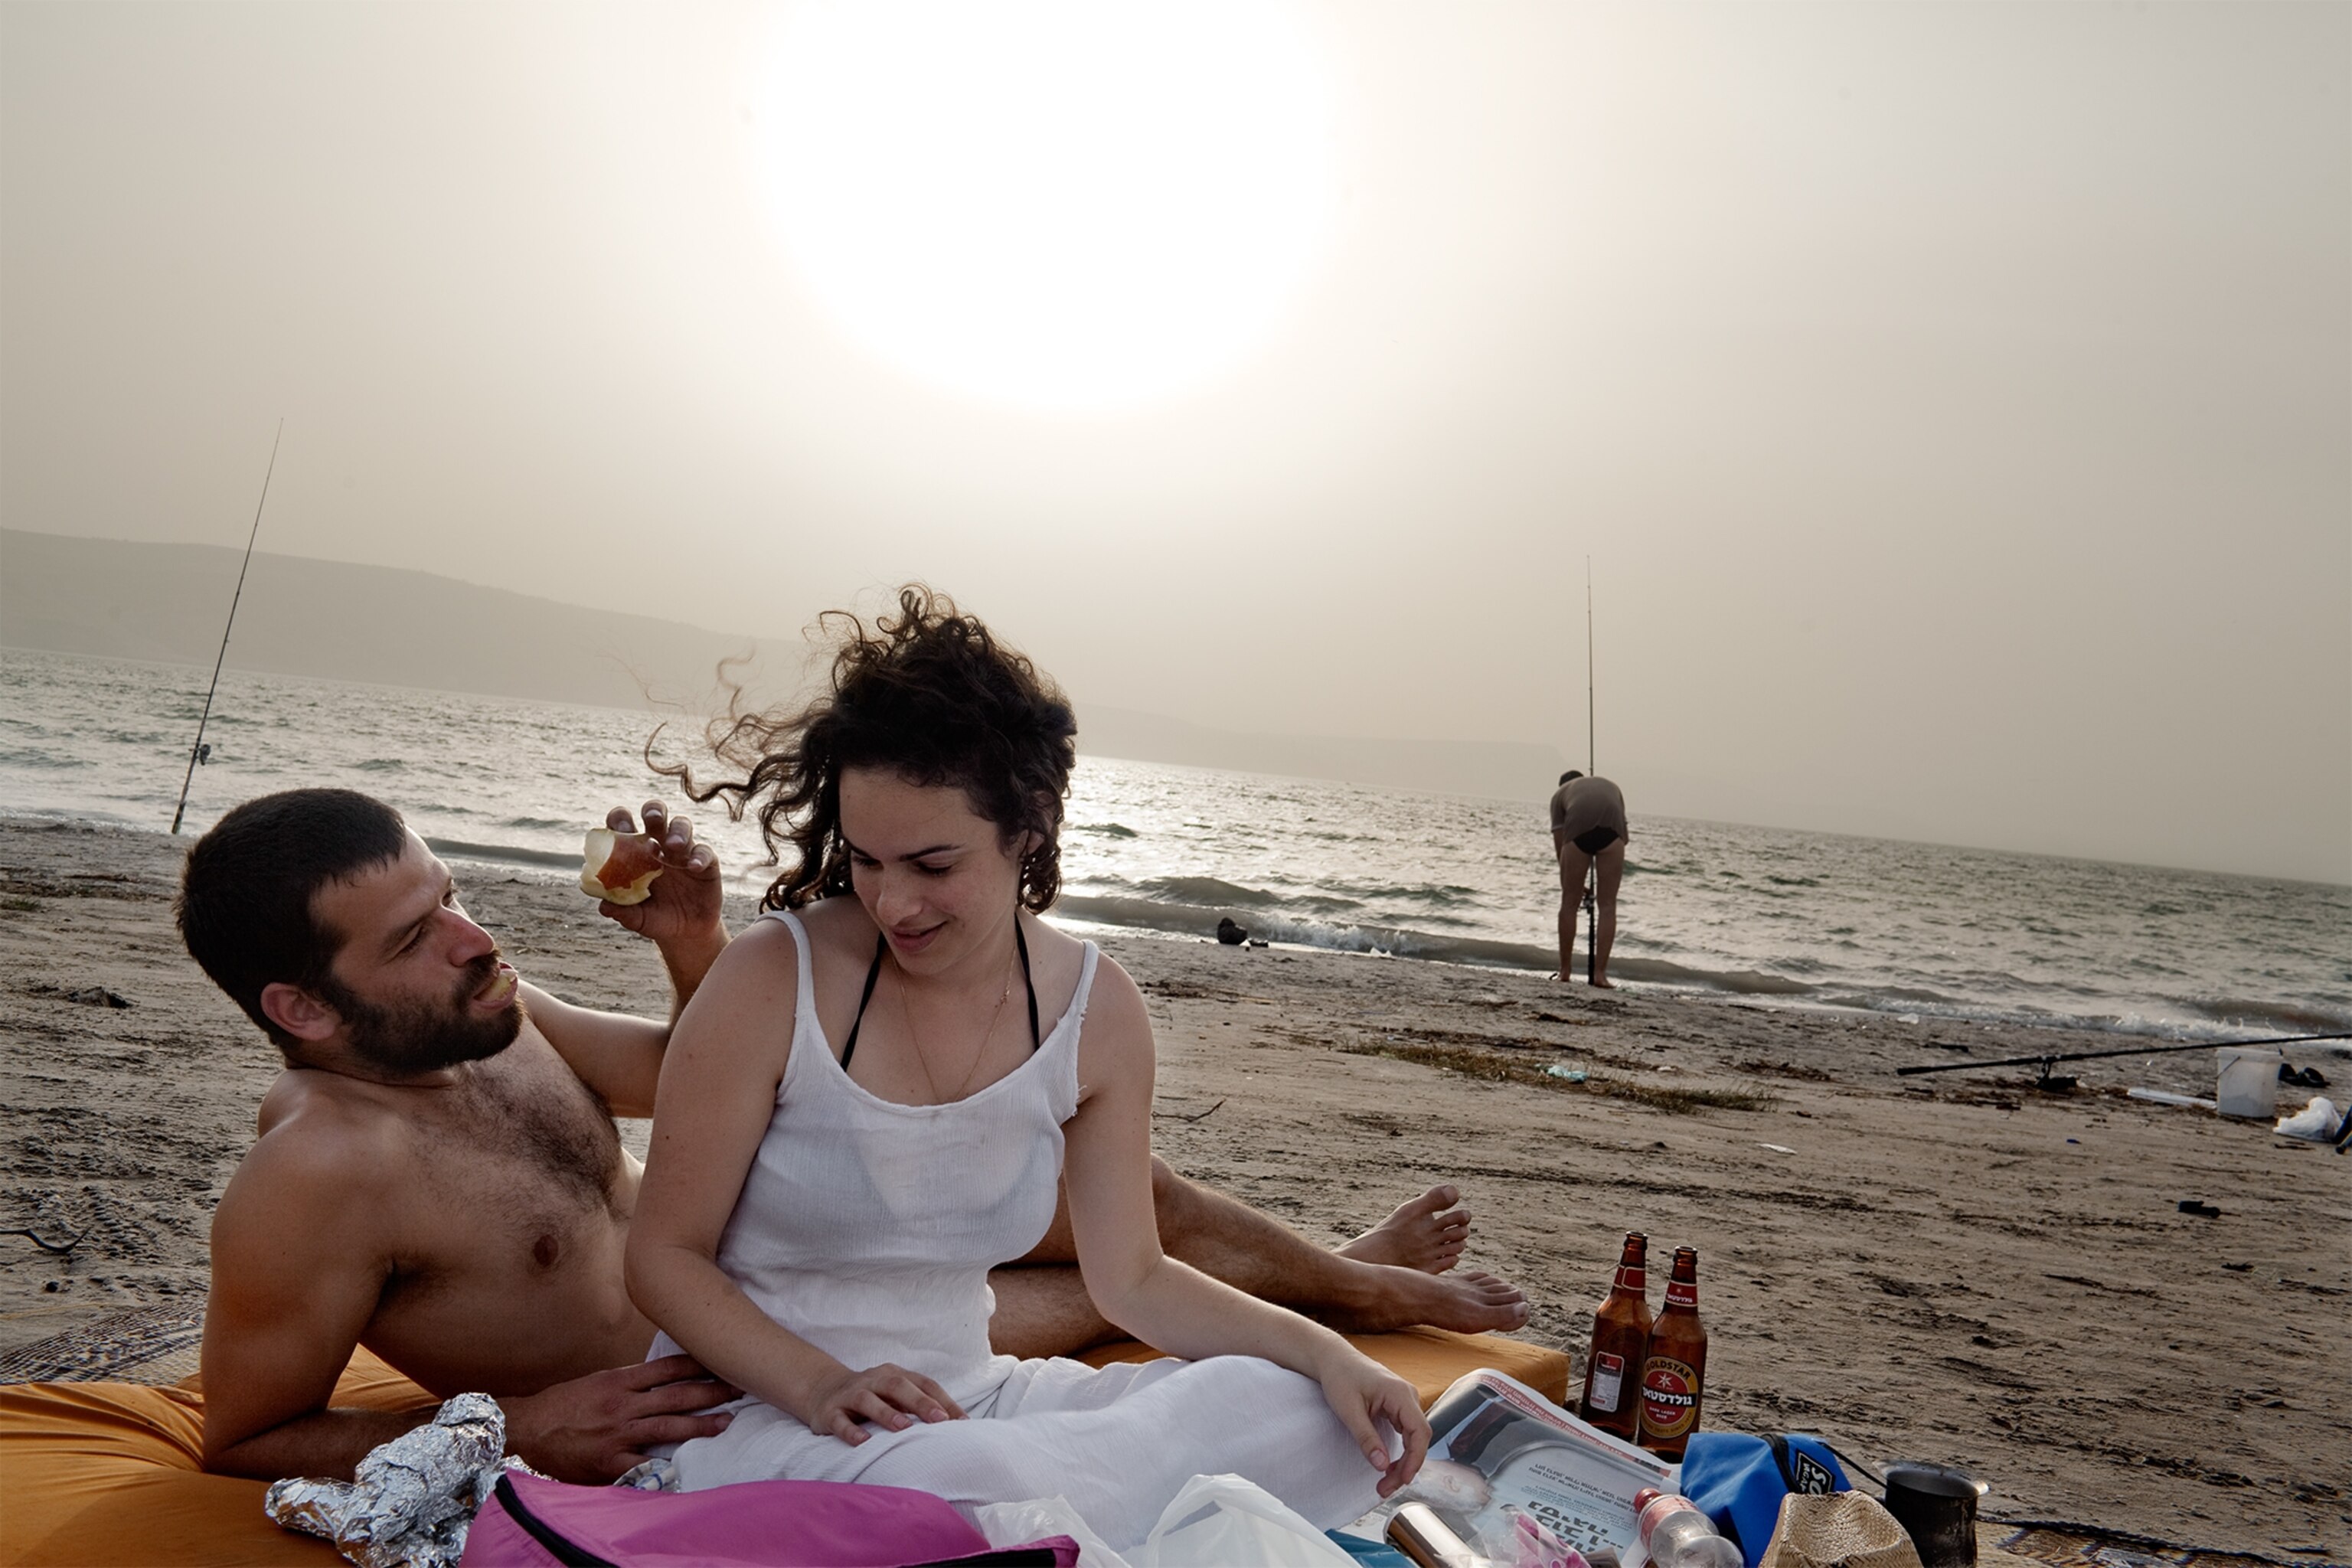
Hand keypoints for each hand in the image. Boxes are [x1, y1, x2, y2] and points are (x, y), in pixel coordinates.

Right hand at [501, 1354, 737, 1483]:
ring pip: (668, 1426)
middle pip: (676, 1395)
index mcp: (619, 1380)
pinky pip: (644, 1464)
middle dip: (711, 1392)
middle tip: (739, 1387)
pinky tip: (689, 1465)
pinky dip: (667, 1465)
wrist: (528, 1427)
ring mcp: (617, 1433)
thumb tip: (664, 1380)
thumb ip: (630, 1382)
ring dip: (701, 1424)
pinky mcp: (609, 1461)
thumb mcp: (598, 1382)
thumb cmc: (563, 1403)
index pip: (668, 1368)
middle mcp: (622, 1404)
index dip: (698, 1364)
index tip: (722, 1360)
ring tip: (726, 1422)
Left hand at [598, 801, 724, 947]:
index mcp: (635, 853)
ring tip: (673, 845)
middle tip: (652, 818)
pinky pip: (705, 852)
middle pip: (655, 815)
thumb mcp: (637, 918)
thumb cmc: (656, 918)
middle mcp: (659, 846)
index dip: (619, 820)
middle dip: (653, 810)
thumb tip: (604, 906)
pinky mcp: (706, 863)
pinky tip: (693, 867)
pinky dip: (699, 856)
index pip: (624, 825)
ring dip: (678, 830)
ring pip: (682, 825)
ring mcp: (683, 852)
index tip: (619, 828)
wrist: (686, 934)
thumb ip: (622, 911)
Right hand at [802, 1361, 964, 1446]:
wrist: (822, 1391)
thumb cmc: (872, 1397)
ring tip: (904, 1428)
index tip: (963, 1422)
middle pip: (898, 1385)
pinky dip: (851, 1430)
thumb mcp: (894, 1397)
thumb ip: (919, 1407)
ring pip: (868, 1399)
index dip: (943, 1401)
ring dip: (887, 1413)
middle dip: (920, 1402)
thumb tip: (957, 1426)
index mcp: (894, 1375)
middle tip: (940, 1420)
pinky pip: (839, 1420)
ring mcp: (850, 1395)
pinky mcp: (830, 1412)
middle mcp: (873, 1380)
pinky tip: (862, 1441)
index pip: (924, 1384)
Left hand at [1314, 1346, 1428, 1497]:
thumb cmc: (1340, 1377)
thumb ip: (1366, 1437)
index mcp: (1400, 1394)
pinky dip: (1400, 1450)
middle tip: (1386, 1487)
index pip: (1420, 1431)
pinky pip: (1406, 1431)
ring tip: (1386, 1481)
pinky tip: (1389, 1464)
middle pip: (1418, 1438)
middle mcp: (1408, 1396)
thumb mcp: (1349, 1410)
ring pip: (1413, 1437)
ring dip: (1403, 1460)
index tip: (1404, 1479)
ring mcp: (1404, 1400)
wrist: (1333, 1358)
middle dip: (1407, 1466)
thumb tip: (1382, 1465)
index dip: (1415, 1459)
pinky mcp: (1397, 1405)